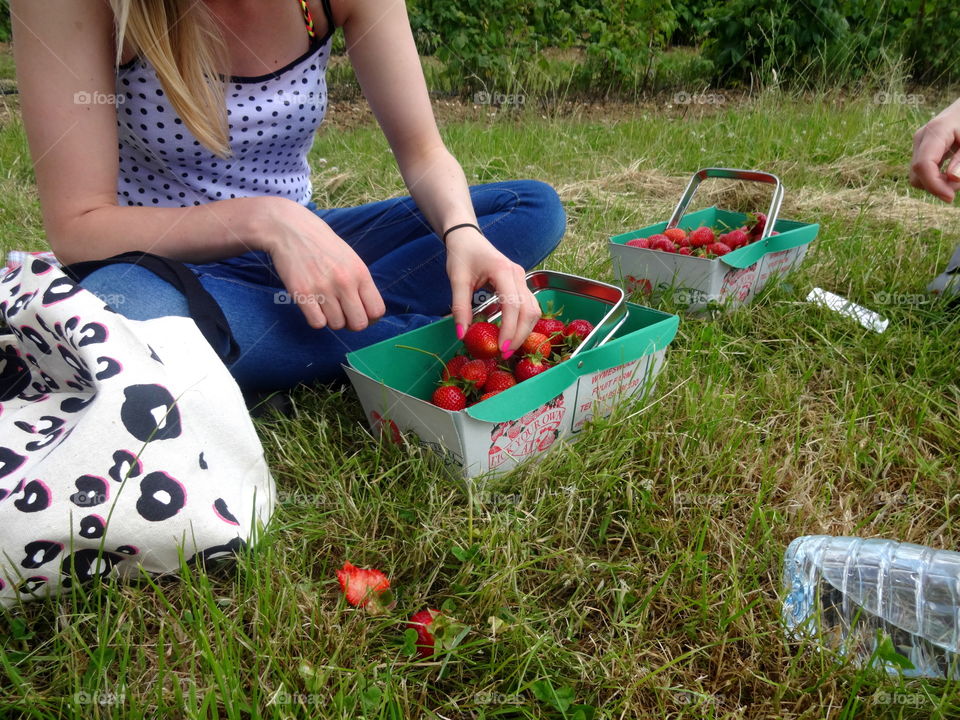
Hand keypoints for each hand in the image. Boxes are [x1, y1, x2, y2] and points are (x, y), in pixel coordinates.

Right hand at [254, 197, 384, 329]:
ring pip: (337, 325)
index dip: (371, 318)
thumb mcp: (351, 259)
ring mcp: (323, 288)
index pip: (377, 310)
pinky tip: (313, 306)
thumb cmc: (323, 246)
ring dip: (332, 320)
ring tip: (325, 305)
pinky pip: (317, 323)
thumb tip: (368, 313)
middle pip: (359, 324)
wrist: (291, 229)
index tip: (361, 314)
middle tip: (343, 314)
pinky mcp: (302, 293)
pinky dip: (316, 319)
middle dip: (352, 323)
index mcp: (360, 273)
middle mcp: (345, 282)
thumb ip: (361, 284)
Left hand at [445, 227, 540, 357]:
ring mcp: (521, 278)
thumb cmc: (462, 255)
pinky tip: (509, 333)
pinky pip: (528, 306)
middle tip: (505, 354)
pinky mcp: (520, 283)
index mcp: (503, 271)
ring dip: (524, 330)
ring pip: (533, 309)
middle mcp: (518, 274)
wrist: (467, 237)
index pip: (512, 306)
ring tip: (508, 347)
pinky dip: (522, 322)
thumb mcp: (456, 280)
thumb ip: (460, 307)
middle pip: (529, 311)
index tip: (501, 349)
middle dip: (519, 335)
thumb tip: (461, 334)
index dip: (509, 329)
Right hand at [910, 98, 959, 202]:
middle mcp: (922, 137)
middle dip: (936, 186)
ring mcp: (920, 143)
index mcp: (936, 131)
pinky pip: (922, 172)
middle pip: (917, 174)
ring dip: (936, 184)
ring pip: (917, 176)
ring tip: (958, 177)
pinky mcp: (923, 149)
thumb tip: (952, 179)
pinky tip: (952, 175)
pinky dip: (936, 179)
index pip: (923, 165)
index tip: (950, 198)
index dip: (934, 185)